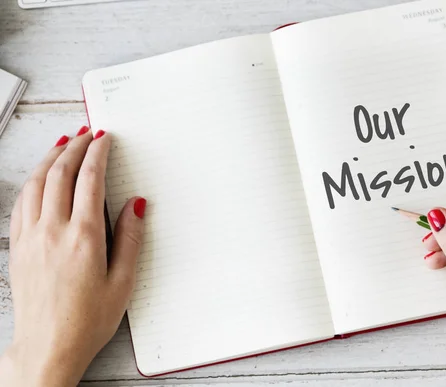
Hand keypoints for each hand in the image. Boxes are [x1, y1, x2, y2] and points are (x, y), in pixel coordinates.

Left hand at [0, 127, 145, 386]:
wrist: (47, 347)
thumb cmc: (86, 320)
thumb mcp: (123, 282)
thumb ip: (131, 238)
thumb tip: (135, 205)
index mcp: (84, 237)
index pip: (89, 179)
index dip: (97, 153)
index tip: (104, 138)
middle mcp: (53, 231)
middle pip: (60, 173)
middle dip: (75, 147)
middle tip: (86, 133)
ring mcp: (31, 237)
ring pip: (36, 183)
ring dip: (51, 158)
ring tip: (63, 143)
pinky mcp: (19, 247)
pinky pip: (21, 202)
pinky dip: (32, 181)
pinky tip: (39, 177)